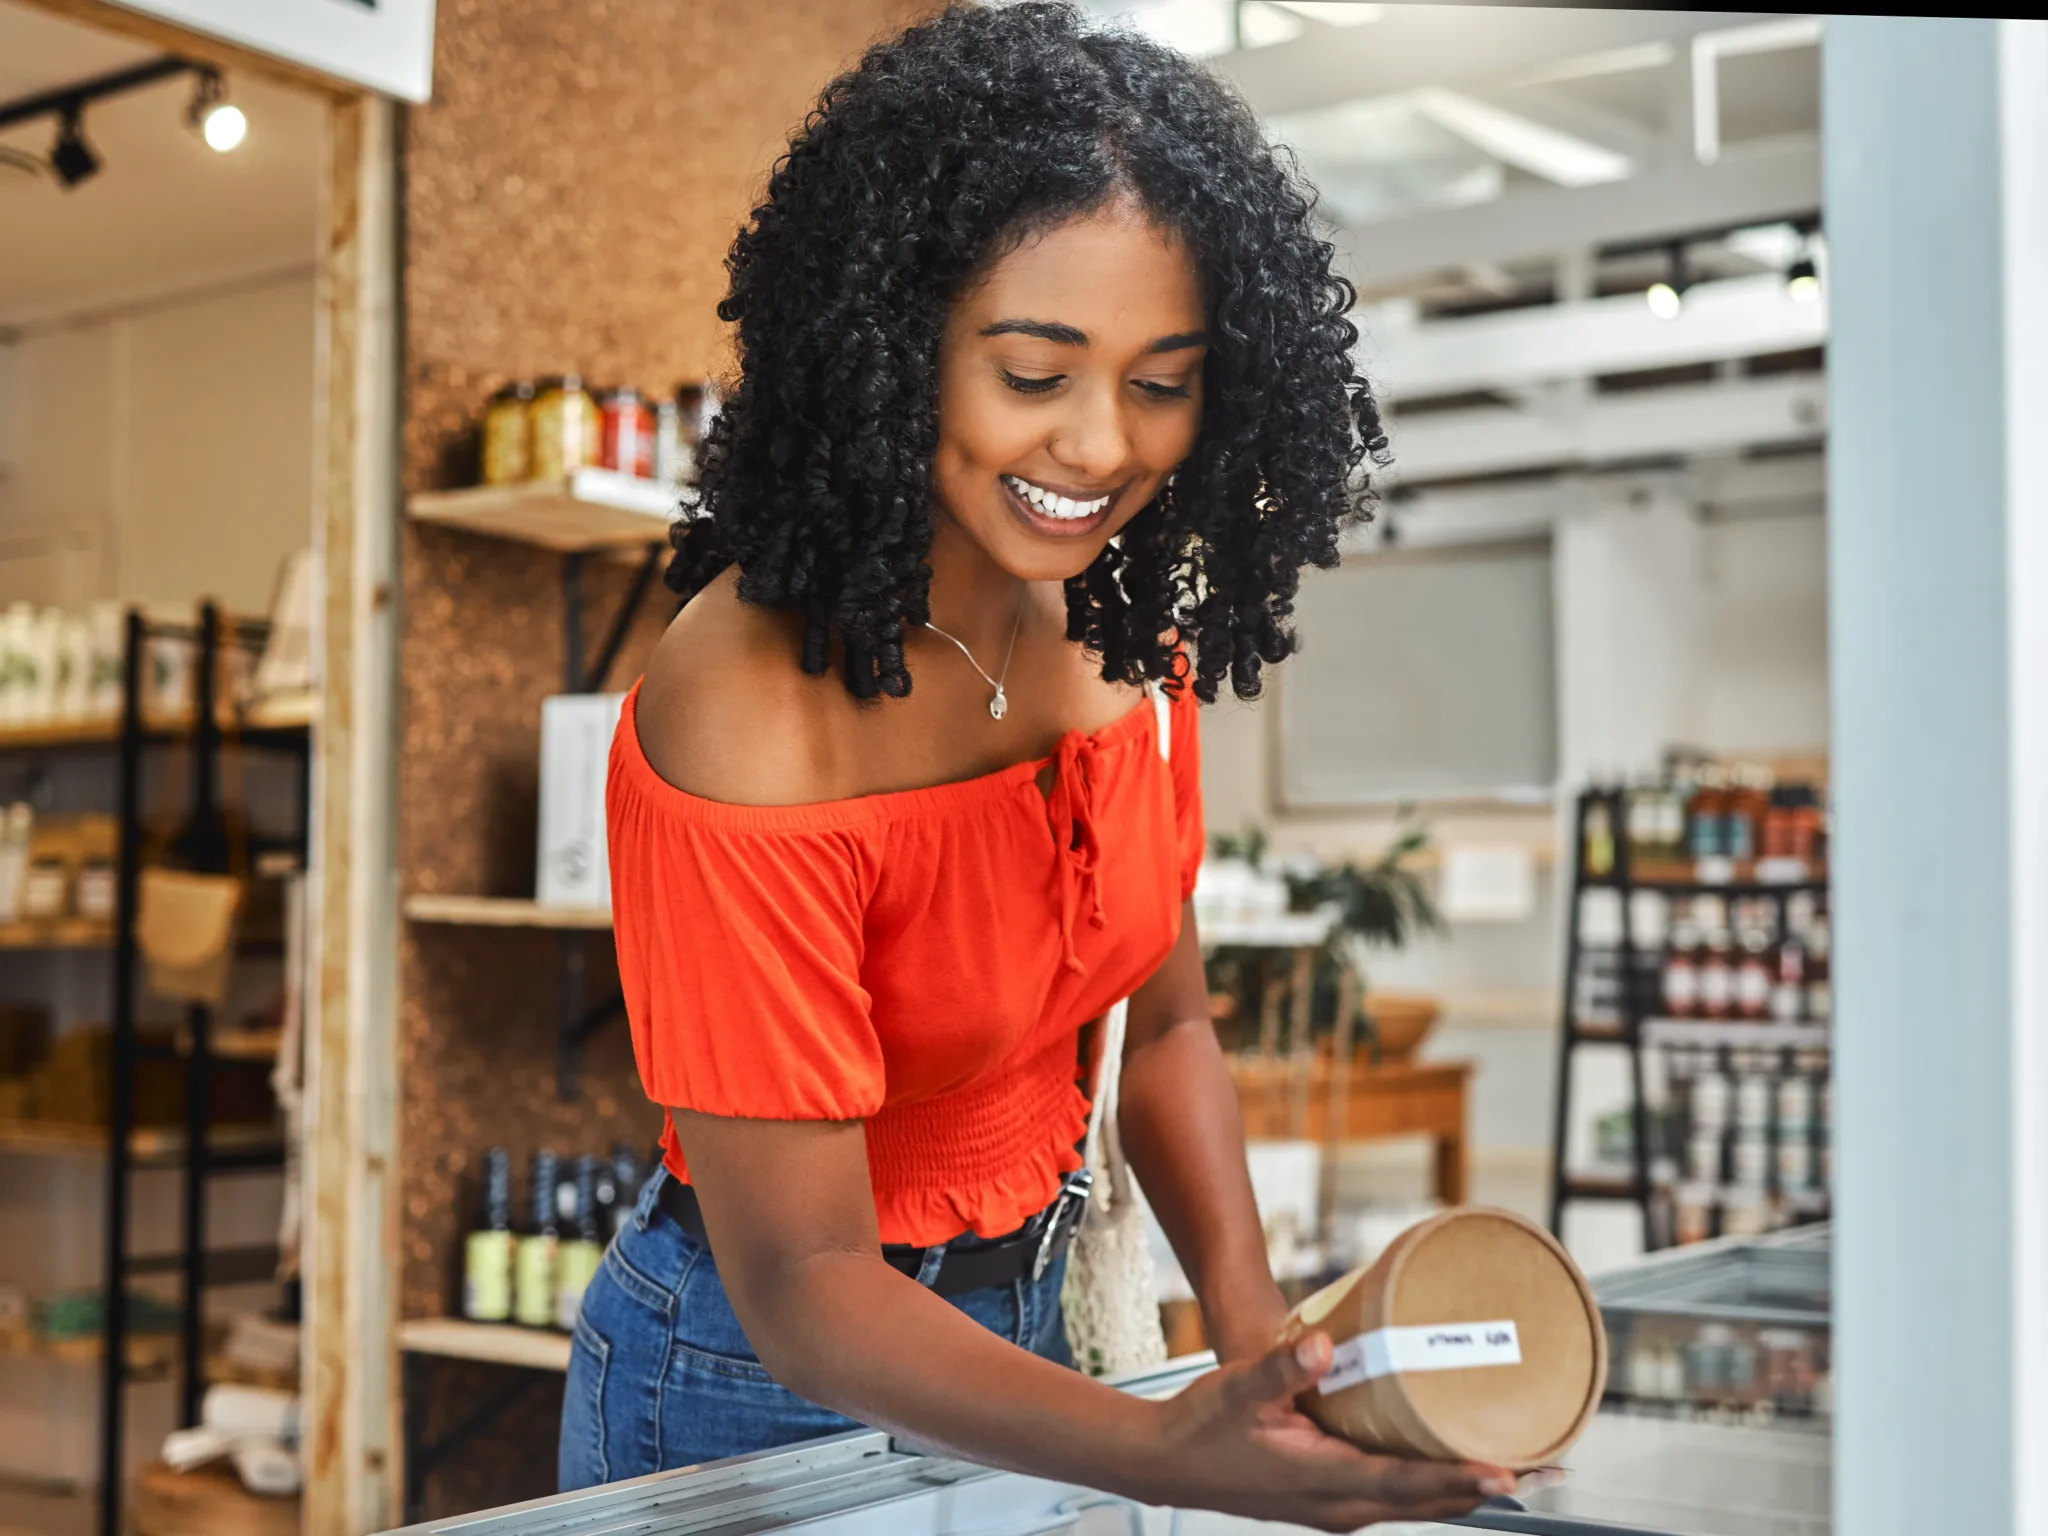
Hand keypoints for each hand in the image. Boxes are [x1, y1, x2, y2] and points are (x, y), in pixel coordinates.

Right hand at [1136, 1332, 1514, 1531]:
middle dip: (1486, 1486)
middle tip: (1545, 1466)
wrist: (1168, 1461)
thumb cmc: (1203, 1427)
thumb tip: (1321, 1347)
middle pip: (1430, 1502)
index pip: (1408, 1486)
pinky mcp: (1333, 1498)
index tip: (1507, 1473)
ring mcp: (1338, 1508)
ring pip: (1418, 1503)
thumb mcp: (1239, 1390)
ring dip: (1466, 1487)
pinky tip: (1452, 1464)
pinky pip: (1399, 1496)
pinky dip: (1434, 1484)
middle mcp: (1341, 1506)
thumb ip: (1281, 1368)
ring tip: (1519, 1467)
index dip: (1459, 1480)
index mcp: (1325, 1484)